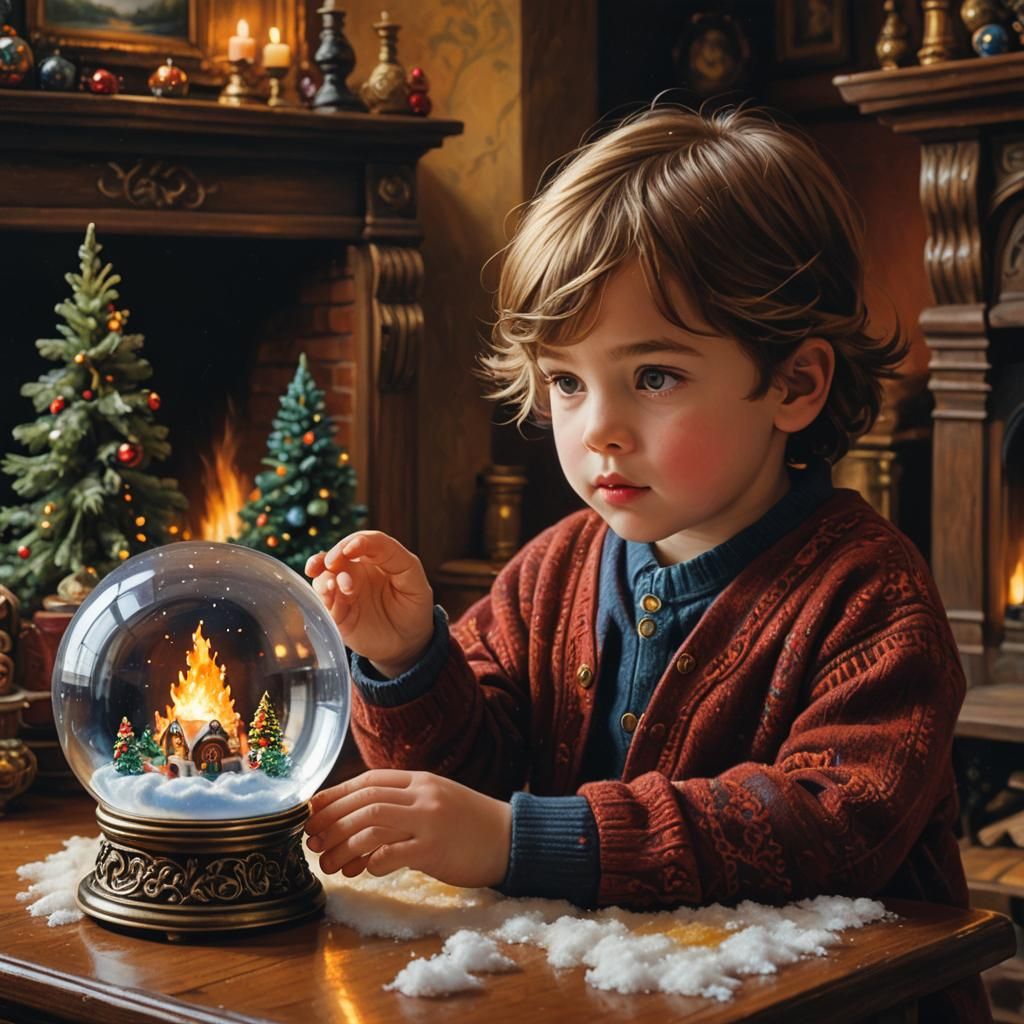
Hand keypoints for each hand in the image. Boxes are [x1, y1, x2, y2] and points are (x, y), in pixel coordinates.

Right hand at [305, 530, 433, 676]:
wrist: (409, 642)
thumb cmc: (413, 604)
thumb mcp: (413, 576)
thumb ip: (394, 556)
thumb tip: (361, 546)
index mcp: (374, 558)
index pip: (360, 541)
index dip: (353, 542)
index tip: (349, 550)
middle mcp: (355, 572)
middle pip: (334, 556)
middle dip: (330, 557)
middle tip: (332, 564)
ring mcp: (344, 593)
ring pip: (323, 578)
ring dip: (325, 578)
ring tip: (333, 585)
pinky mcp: (338, 615)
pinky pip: (325, 604)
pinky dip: (325, 598)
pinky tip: (332, 598)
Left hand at [305, 769, 511, 888]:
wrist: (510, 838)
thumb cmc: (468, 823)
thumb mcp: (434, 800)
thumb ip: (402, 802)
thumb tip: (355, 818)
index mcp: (419, 780)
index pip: (367, 781)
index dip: (334, 795)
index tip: (310, 811)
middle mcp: (422, 795)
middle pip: (364, 801)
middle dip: (331, 821)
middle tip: (312, 841)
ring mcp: (429, 820)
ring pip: (372, 825)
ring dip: (344, 846)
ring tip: (329, 864)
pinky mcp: (436, 849)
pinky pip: (393, 853)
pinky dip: (372, 862)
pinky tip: (364, 872)